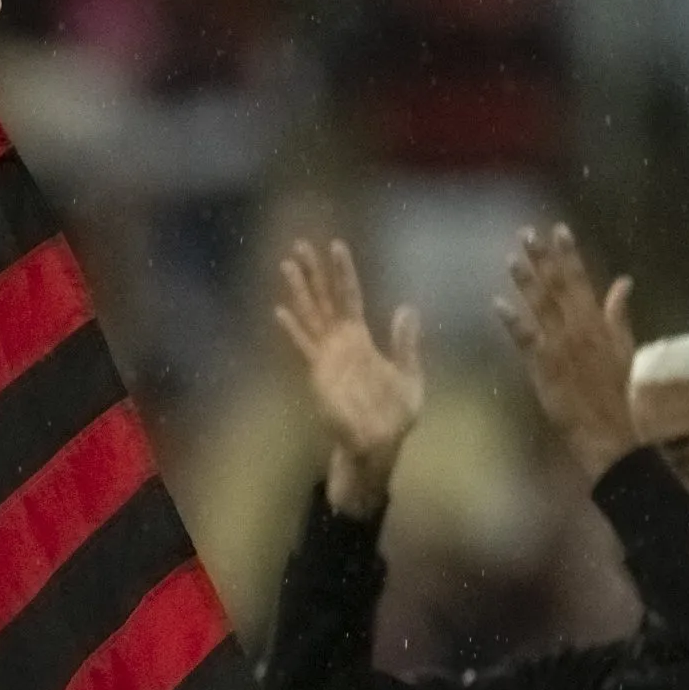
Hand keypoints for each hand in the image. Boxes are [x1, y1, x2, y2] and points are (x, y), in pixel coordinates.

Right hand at [275, 239, 423, 515]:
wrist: (380, 445)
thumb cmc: (395, 415)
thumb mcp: (409, 375)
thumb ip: (404, 343)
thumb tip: (405, 307)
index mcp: (361, 339)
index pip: (350, 296)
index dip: (343, 272)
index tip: (336, 245)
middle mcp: (340, 342)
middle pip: (323, 299)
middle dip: (313, 272)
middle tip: (301, 244)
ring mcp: (326, 357)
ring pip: (310, 316)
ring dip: (298, 291)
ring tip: (287, 264)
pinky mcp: (319, 374)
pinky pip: (304, 347)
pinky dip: (292, 329)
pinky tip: (279, 311)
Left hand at [496, 225, 639, 481]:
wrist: (617, 433)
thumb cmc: (624, 393)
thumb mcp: (626, 348)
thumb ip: (619, 313)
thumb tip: (623, 281)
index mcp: (599, 323)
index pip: (581, 280)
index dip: (568, 254)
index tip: (558, 228)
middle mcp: (581, 329)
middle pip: (558, 287)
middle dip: (543, 259)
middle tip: (526, 232)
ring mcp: (562, 348)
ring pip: (542, 307)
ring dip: (526, 281)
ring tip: (512, 257)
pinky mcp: (546, 369)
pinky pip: (527, 341)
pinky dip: (513, 321)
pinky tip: (497, 304)